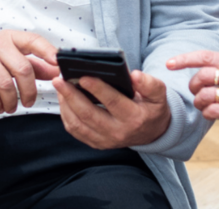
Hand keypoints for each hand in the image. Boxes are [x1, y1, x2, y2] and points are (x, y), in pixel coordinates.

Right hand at [0, 30, 58, 113]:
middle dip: (29, 90)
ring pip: (6, 84)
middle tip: (29, 102)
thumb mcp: (7, 56)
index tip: (59, 64)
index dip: (48, 52)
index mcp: (10, 37)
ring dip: (12, 101)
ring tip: (12, 106)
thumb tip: (56, 71)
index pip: (33, 41)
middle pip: (23, 69)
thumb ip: (32, 63)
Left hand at [53, 70, 170, 148]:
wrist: (152, 133)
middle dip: (71, 96)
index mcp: (134, 118)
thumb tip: (134, 75)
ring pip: (78, 124)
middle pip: (89, 114)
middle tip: (59, 80)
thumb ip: (150, 83)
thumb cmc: (152, 109)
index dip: (97, 89)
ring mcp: (105, 140)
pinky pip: (75, 131)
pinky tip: (63, 100)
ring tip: (59, 87)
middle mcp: (117, 132)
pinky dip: (66, 115)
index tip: (83, 76)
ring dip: (65, 105)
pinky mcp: (96, 143)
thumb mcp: (159, 95)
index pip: (113, 102)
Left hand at [167, 51, 218, 136]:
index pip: (206, 57)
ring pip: (203, 95)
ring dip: (199, 102)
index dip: (184, 59)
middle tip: (197, 93)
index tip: (169, 63)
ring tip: (205, 106)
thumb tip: (205, 72)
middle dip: (193, 86)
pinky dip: (207, 114)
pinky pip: (211, 111)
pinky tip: (213, 115)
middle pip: (201, 76)